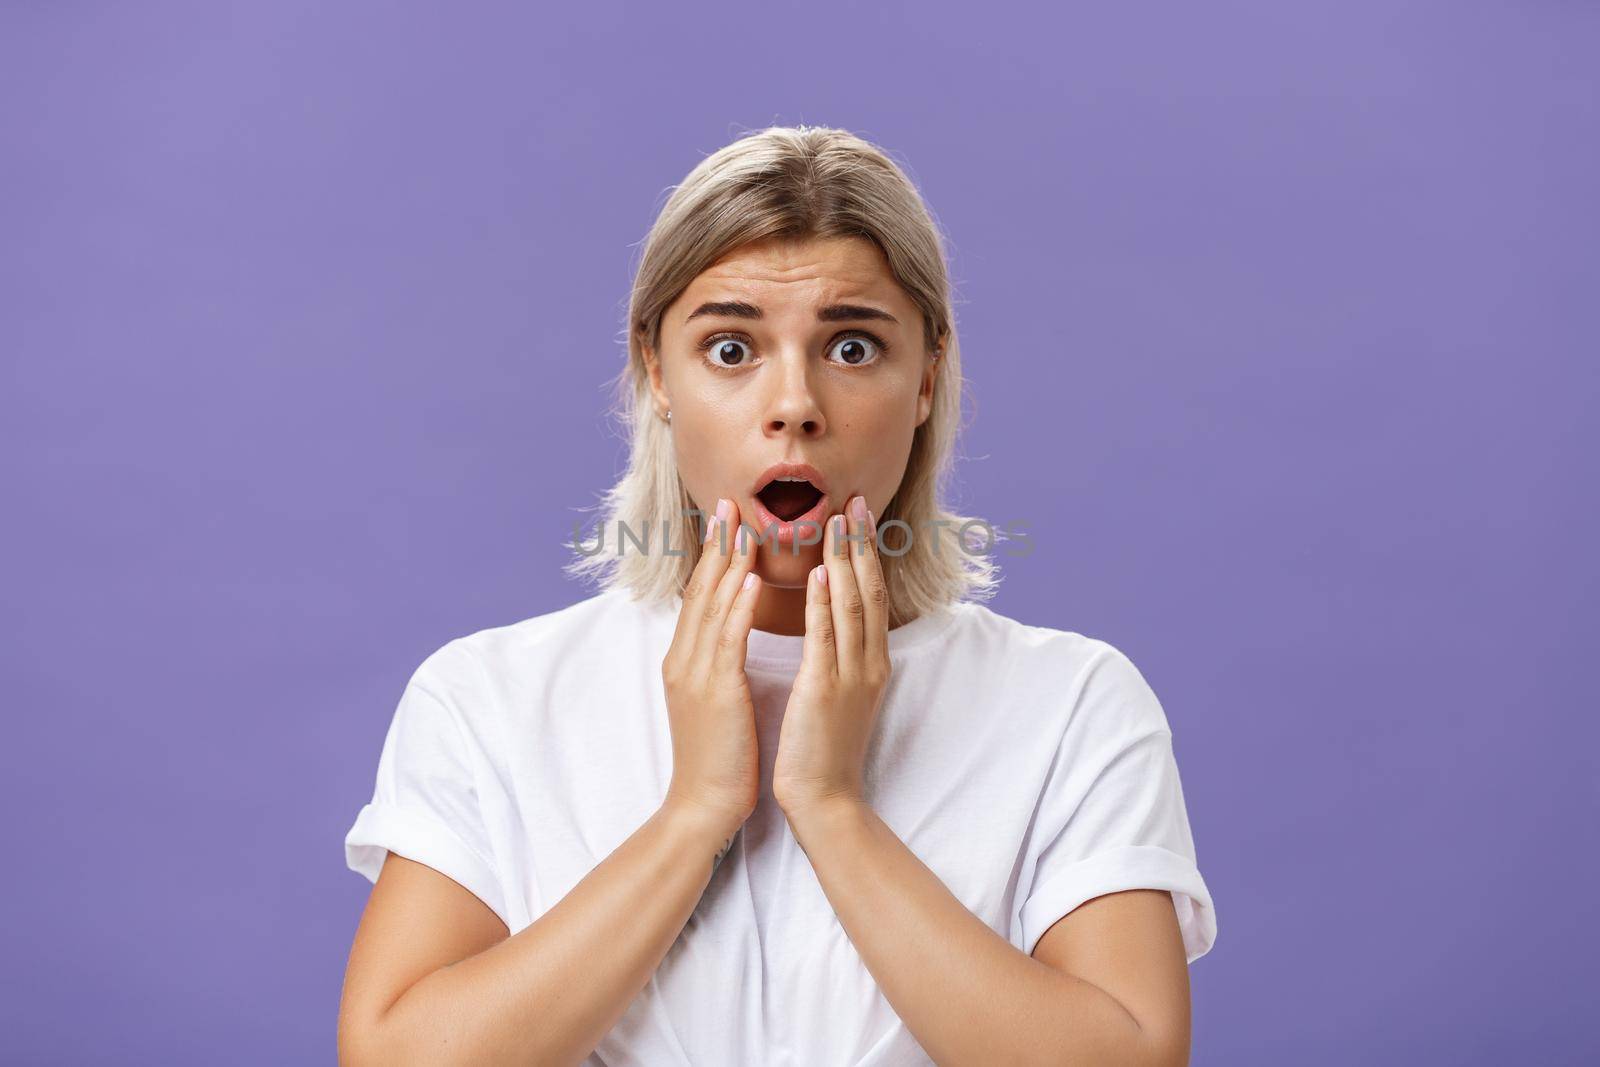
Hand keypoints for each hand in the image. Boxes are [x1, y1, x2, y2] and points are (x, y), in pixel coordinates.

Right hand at [661, 498, 763, 837]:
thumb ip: (718, 663)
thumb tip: (732, 631)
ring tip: (744, 525)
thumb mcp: (713, 700)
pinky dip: (737, 606)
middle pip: (700, 590)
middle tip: (729, 502)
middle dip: (716, 544)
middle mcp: (684, 660)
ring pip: (712, 607)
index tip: (726, 519)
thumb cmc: (718, 757)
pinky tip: (749, 579)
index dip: (712, 555)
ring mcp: (695, 675)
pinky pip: (726, 641)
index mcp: (685, 661)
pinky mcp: (714, 693)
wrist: (702, 807)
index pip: (699, 596)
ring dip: (729, 563)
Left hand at [772, 494, 890, 819]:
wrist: (825, 799)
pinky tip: (822, 572)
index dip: (867, 554)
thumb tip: (832, 618)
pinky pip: (827, 637)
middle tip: (855, 500)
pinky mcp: (827, 690)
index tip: (857, 515)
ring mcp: (851, 676)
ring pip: (853, 605)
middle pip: (870, 591)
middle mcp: (869, 663)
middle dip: (862, 543)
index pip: (873, 596)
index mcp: (872, 663)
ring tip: (838, 519)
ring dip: (846, 559)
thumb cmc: (823, 749)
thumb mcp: (839, 693)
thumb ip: (841, 656)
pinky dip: (825, 602)